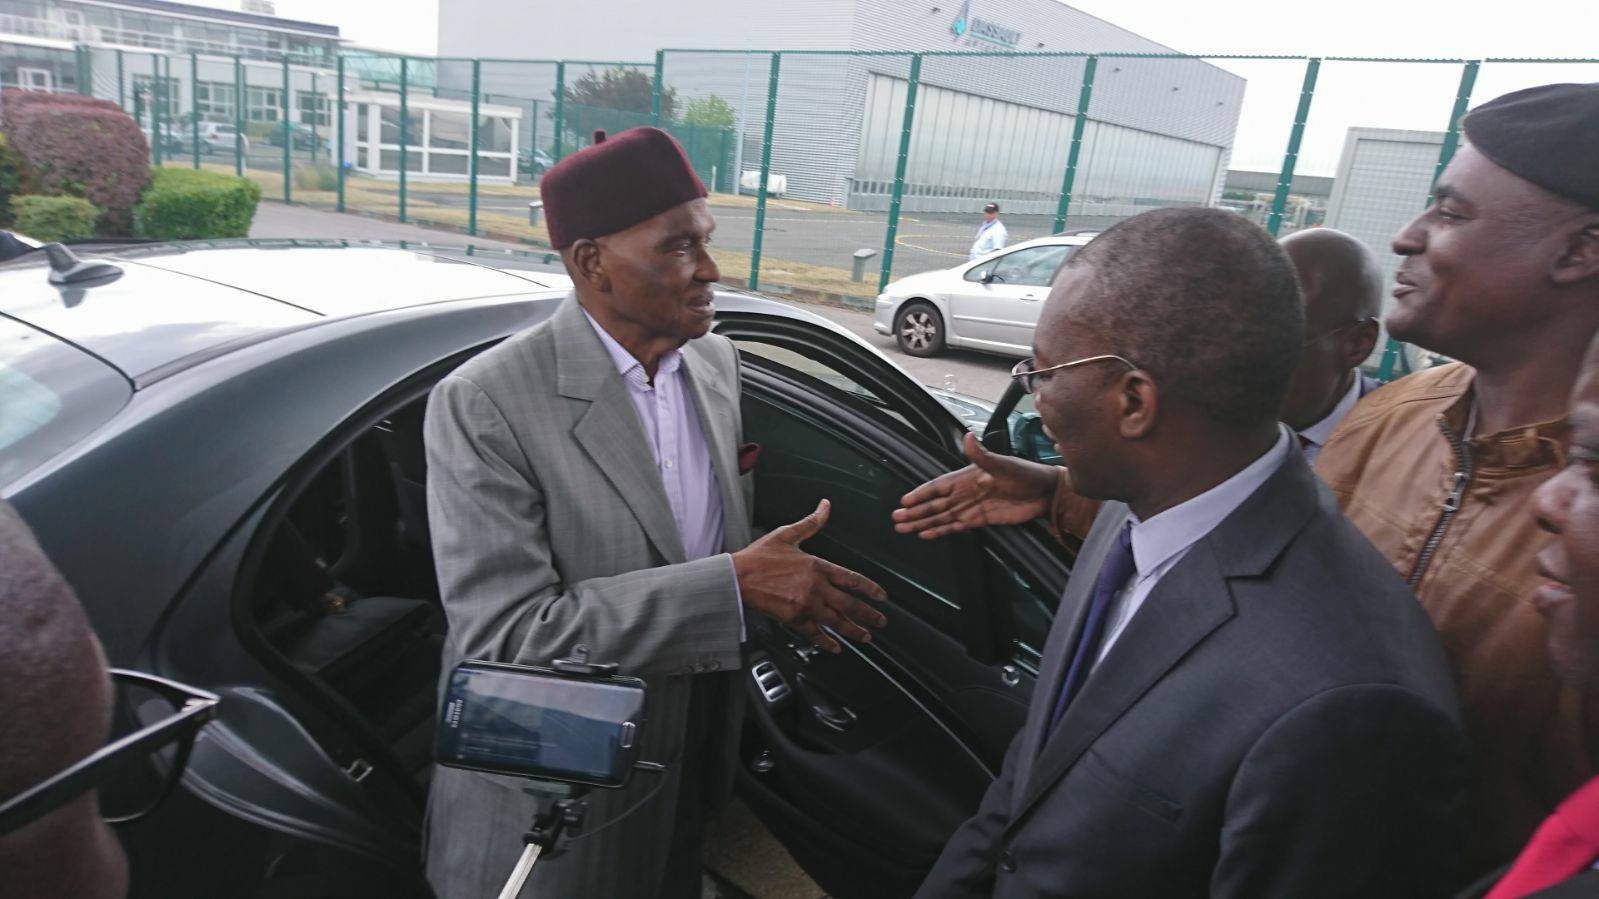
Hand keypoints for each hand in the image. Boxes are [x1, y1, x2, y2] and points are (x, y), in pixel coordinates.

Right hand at [732, 499, 887, 652]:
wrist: (736, 577)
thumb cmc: (759, 557)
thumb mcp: (787, 534)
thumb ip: (811, 523)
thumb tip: (825, 506)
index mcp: (817, 566)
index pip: (852, 579)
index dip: (871, 589)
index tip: (882, 597)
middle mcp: (816, 587)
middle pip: (850, 604)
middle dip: (869, 615)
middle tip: (881, 622)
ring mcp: (806, 605)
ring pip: (837, 621)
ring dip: (854, 631)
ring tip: (866, 637)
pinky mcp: (794, 619)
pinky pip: (815, 633)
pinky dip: (827, 642)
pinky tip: (835, 647)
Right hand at [892, 432, 1059, 538]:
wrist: (1045, 492)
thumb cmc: (1025, 472)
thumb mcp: (1002, 463)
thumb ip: (981, 454)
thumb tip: (967, 437)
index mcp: (967, 476)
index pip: (938, 487)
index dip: (921, 494)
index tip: (904, 501)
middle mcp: (965, 492)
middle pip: (935, 505)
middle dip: (915, 512)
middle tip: (896, 520)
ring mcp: (971, 507)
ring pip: (941, 517)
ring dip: (923, 523)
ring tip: (904, 529)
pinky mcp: (981, 520)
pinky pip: (956, 527)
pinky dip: (941, 531)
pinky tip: (927, 534)